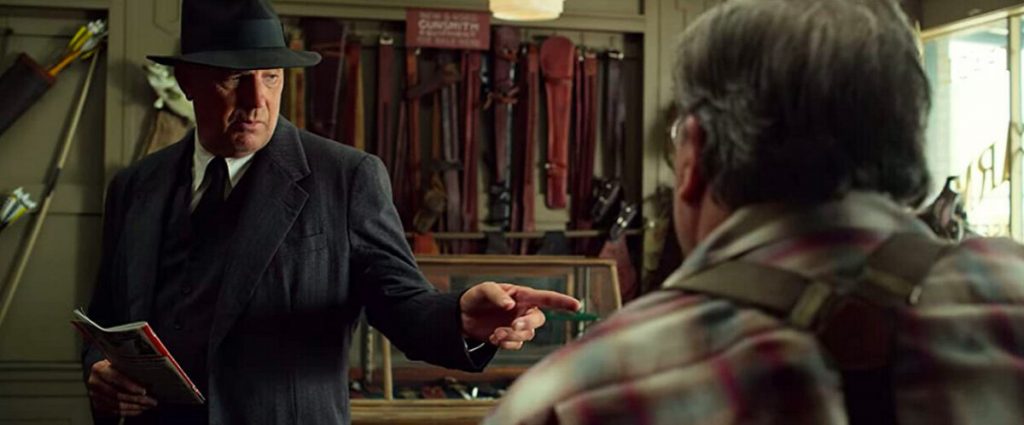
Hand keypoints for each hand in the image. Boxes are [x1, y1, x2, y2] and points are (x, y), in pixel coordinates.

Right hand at [87, 359, 157, 416]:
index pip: (116, 378)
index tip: (143, 391)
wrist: (101, 372)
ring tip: (148, 405)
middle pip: (117, 394)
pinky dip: (129, 411)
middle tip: (151, 400)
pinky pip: (115, 411)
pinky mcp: (98, 405)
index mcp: (99, 369)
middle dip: (137, 399)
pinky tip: (139, 409)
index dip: (130, 385)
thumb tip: (148, 375)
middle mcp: (95, 383)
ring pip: (117, 405)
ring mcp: (95, 395)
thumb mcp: (119, 361)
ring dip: (135, 406)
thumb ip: (129, 367)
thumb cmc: (114, 365)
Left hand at [460, 282, 580, 349]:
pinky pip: (517, 344)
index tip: (577, 306)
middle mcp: (525, 310)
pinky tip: (493, 337)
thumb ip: (497, 295)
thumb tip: (511, 306)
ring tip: (494, 333)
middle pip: (538, 320)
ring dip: (511, 335)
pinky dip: (506, 343)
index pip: (546, 298)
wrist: (463, 317)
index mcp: (523, 296)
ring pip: (527, 335)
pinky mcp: (512, 338)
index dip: (563, 302)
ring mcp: (519, 325)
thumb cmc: (476, 298)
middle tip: (513, 325)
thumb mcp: (483, 290)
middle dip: (527, 324)